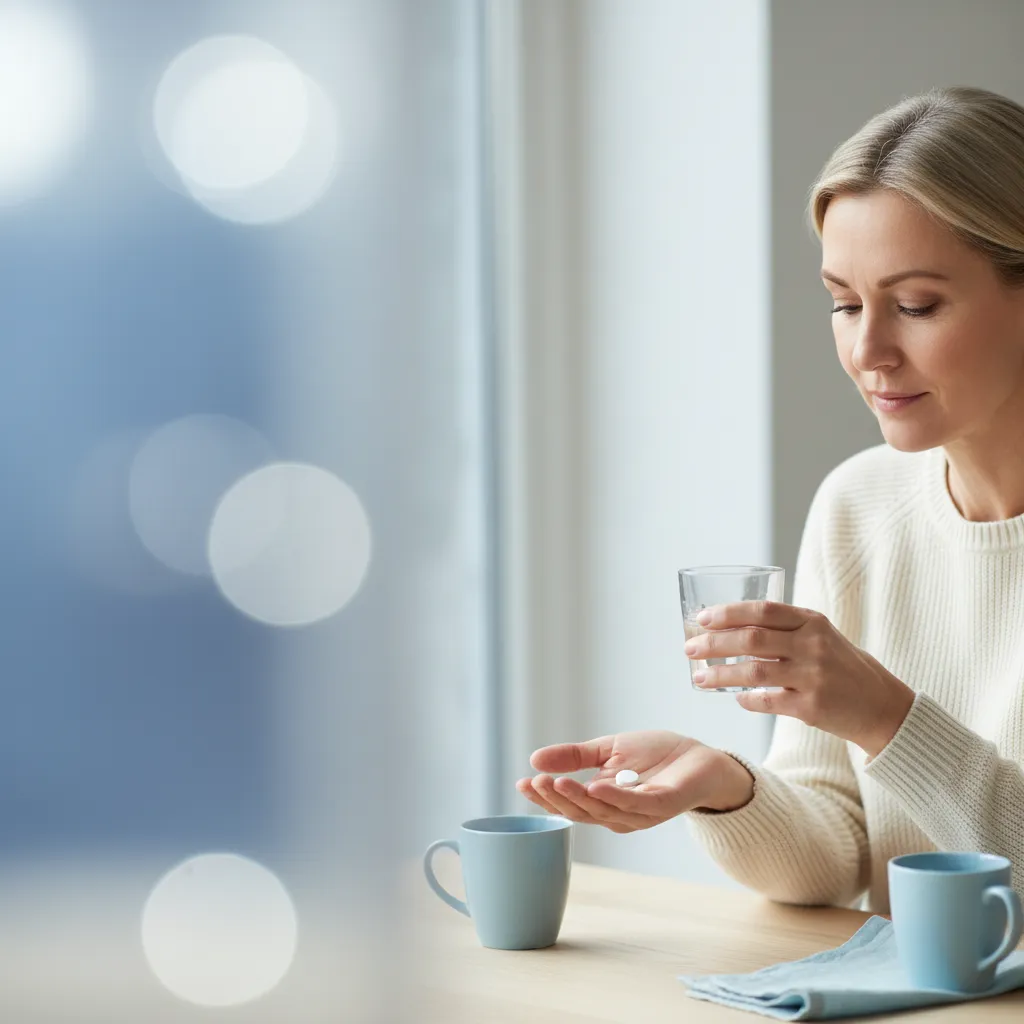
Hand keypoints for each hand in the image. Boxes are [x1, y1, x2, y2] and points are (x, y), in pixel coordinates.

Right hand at [516, 731, 753, 832]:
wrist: (700, 757)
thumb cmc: (656, 756)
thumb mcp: (608, 750)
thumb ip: (575, 757)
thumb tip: (535, 759)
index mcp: (604, 802)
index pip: (569, 805)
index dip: (545, 797)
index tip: (522, 782)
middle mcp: (619, 814)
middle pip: (582, 813)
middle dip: (556, 800)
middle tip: (535, 783)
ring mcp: (641, 813)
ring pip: (604, 811)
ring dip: (579, 799)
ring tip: (556, 783)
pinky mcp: (662, 805)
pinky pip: (634, 804)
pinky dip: (613, 797)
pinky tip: (594, 785)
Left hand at [685, 600, 914, 755]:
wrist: (882, 706)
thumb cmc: (841, 667)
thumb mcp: (820, 636)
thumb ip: (784, 629)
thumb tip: (726, 628)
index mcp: (812, 622)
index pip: (763, 610)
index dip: (728, 612)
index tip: (702, 618)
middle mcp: (813, 645)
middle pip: (751, 639)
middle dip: (714, 643)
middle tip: (689, 649)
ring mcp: (813, 677)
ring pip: (753, 672)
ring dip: (720, 674)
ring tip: (699, 678)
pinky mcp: (811, 707)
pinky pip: (766, 701)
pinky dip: (746, 700)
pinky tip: (736, 698)